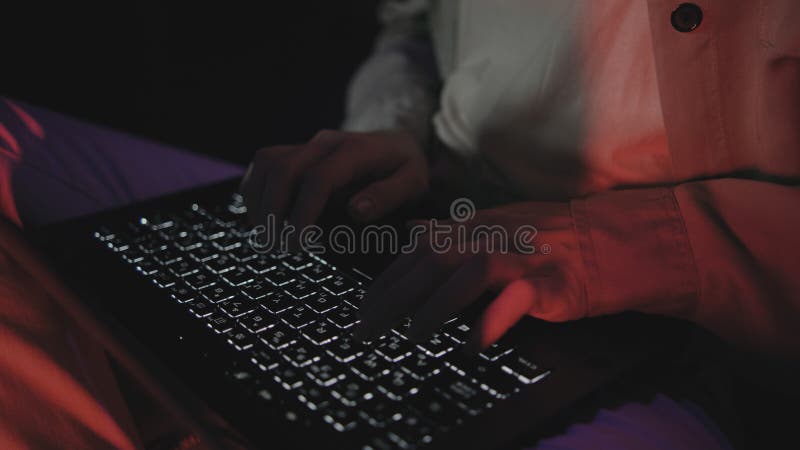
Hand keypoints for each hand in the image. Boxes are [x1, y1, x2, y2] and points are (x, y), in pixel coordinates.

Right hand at [240, 129, 428, 228]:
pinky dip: (255, 190)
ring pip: (268, 163)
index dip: (304, 212)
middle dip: (275, 211)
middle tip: (280, 246)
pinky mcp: (296, 151)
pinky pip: (264, 163)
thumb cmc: (404, 168)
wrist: (395, 142)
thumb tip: (356, 211)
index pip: (319, 178)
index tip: (299, 242)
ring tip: (268, 236)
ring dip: (260, 201)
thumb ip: (389, 195)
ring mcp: (308, 145)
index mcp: (357, 151)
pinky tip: (262, 219)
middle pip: (284, 168)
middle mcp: (327, 143)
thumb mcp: (413, 182)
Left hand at [355, 201, 588, 351]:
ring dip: (435, 306)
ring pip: (470, 273)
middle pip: (434, 259)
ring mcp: (526, 257)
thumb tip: (413, 232)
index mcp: (478, 224)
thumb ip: (454, 231)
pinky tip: (472, 343)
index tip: (362, 309)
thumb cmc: (553, 239)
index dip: (388, 279)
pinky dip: (493, 319)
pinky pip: (520, 299)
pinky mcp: (556, 283)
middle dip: (393, 297)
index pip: (420, 248)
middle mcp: (497, 235)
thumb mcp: (499, 225)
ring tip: (411, 337)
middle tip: (364, 331)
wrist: (616, 240)